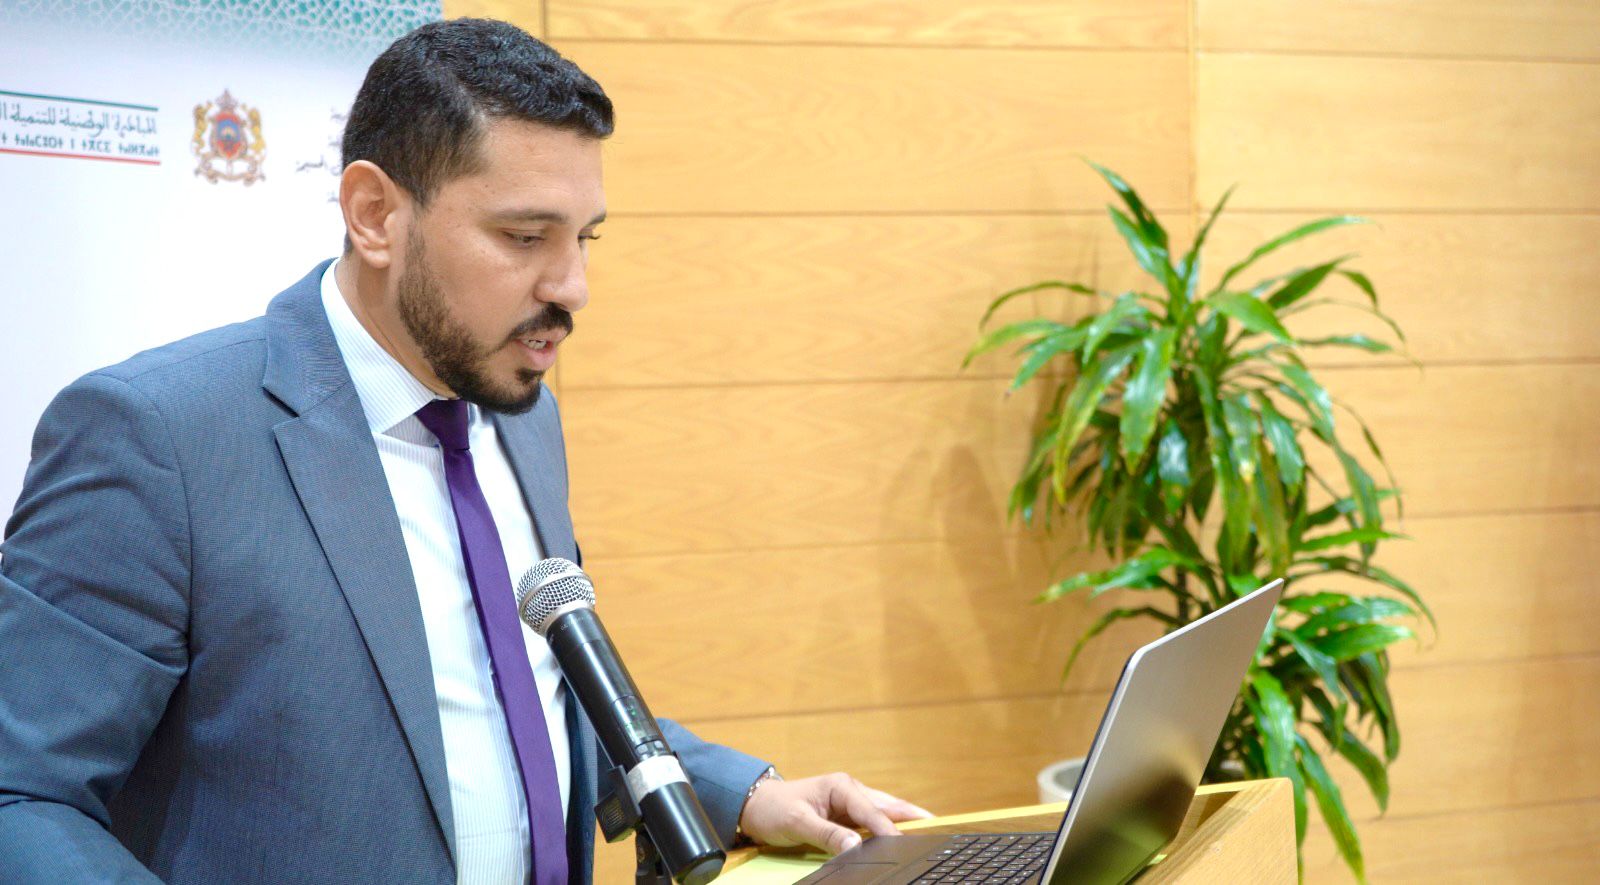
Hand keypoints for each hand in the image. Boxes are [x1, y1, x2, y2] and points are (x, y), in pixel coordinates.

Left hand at [736, 772, 934, 855]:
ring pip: (885, 813)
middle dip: (913, 817)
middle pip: (888, 806)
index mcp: (842, 786)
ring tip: (931, 833)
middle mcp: (851, 791)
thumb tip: (855, 845)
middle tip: (941, 828)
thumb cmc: (774, 810)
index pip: (872, 810)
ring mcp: (851, 803)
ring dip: (904, 822)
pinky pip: (874, 823)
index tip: (903, 843)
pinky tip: (902, 839)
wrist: (756, 806)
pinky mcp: (848, 815)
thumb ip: (827, 834)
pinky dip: (889, 830)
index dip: (888, 829)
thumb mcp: (797, 823)